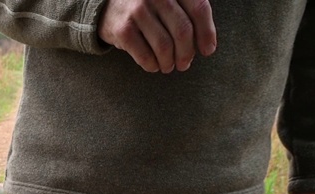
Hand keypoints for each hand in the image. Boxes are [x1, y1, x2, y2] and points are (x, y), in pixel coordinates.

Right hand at [98, 0, 216, 72]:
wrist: (106, 5)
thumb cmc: (145, 5)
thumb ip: (187, 12)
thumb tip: (206, 45)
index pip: (199, 8)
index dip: (207, 33)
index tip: (208, 50)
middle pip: (183, 31)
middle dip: (187, 53)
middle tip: (185, 63)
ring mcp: (138, 11)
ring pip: (165, 47)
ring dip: (169, 62)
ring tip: (169, 66)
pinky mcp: (123, 29)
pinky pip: (145, 56)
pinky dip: (153, 65)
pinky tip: (154, 65)